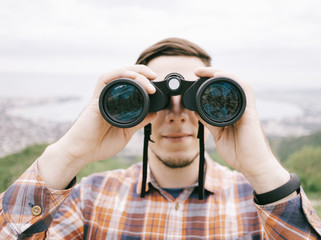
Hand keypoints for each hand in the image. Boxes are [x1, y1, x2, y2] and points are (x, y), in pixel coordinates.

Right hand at [38, 65, 156, 188]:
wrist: (82, 152)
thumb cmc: (100, 144)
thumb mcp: (126, 132)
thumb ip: (139, 122)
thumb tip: (154, 113)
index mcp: (117, 104)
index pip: (130, 85)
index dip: (144, 81)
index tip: (156, 85)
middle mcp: (110, 97)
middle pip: (125, 75)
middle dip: (141, 71)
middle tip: (154, 76)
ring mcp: (102, 97)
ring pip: (118, 74)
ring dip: (134, 72)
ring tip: (148, 78)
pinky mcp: (96, 98)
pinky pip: (105, 79)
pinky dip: (119, 74)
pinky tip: (131, 76)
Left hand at [195, 67, 289, 193]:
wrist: (252, 165)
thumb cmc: (238, 151)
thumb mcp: (218, 133)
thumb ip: (209, 121)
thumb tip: (196, 111)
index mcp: (233, 111)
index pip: (222, 90)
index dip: (210, 81)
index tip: (196, 77)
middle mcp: (240, 106)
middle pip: (229, 82)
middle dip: (213, 73)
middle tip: (197, 71)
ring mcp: (246, 108)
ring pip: (237, 82)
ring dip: (222, 73)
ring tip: (207, 71)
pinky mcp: (250, 112)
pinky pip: (244, 90)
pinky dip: (233, 81)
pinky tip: (221, 77)